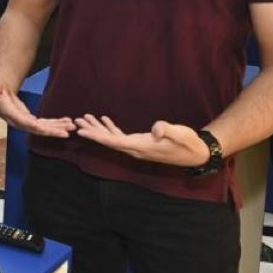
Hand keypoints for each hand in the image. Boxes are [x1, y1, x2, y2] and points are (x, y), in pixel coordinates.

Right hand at [0, 77, 74, 137]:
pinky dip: (54, 123)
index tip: (49, 129)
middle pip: (35, 128)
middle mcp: (16, 121)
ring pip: (41, 127)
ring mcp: (23, 121)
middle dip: (52, 130)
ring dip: (56, 127)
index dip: (36, 127)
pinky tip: (66, 122)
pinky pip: (42, 124)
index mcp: (7, 113)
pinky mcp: (28, 120)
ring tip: (72, 126)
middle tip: (68, 131)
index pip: (22, 122)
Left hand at [74, 115, 209, 167]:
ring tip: (84, 118)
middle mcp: (135, 149)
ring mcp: (137, 147)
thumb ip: (168, 130)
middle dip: (91, 132)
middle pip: (108, 141)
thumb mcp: (181, 134)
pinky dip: (110, 128)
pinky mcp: (140, 144)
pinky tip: (103, 120)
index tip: (81, 132)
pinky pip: (120, 137)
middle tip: (75, 121)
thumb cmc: (188, 143)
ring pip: (112, 138)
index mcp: (141, 147)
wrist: (196, 153)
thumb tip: (156, 129)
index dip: (96, 137)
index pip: (113, 142)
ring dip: (97, 129)